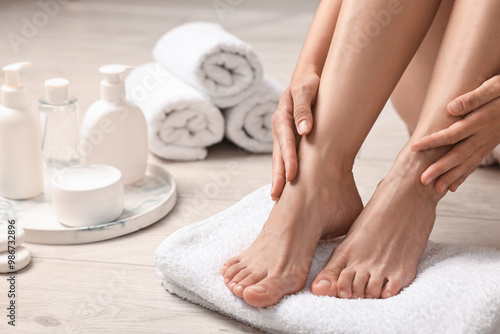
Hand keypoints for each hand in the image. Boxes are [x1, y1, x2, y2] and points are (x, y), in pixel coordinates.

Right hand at [271, 72, 318, 199]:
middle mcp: (279, 128)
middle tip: (277, 195)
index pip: (285, 142)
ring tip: (277, 197)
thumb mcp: (307, 89)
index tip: (292, 175)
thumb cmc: (309, 83)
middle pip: (278, 154)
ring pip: (279, 158)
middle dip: (277, 175)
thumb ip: (303, 108)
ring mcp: (282, 135)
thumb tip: (304, 129)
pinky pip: (286, 156)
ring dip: (278, 176)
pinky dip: (285, 170)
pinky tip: (286, 186)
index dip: (288, 159)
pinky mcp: (289, 139)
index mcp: (282, 117)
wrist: (307, 80)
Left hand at [411, 75, 499, 192]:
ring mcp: (487, 142)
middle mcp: (484, 135)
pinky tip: (452, 186)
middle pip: (459, 155)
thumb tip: (451, 107)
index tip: (414, 147)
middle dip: (441, 168)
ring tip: (436, 189)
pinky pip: (475, 163)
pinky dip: (463, 175)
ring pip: (468, 163)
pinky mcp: (488, 146)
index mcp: (481, 121)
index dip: (433, 141)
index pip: (453, 134)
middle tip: (423, 180)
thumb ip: (474, 98)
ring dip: (451, 177)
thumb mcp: (494, 87)